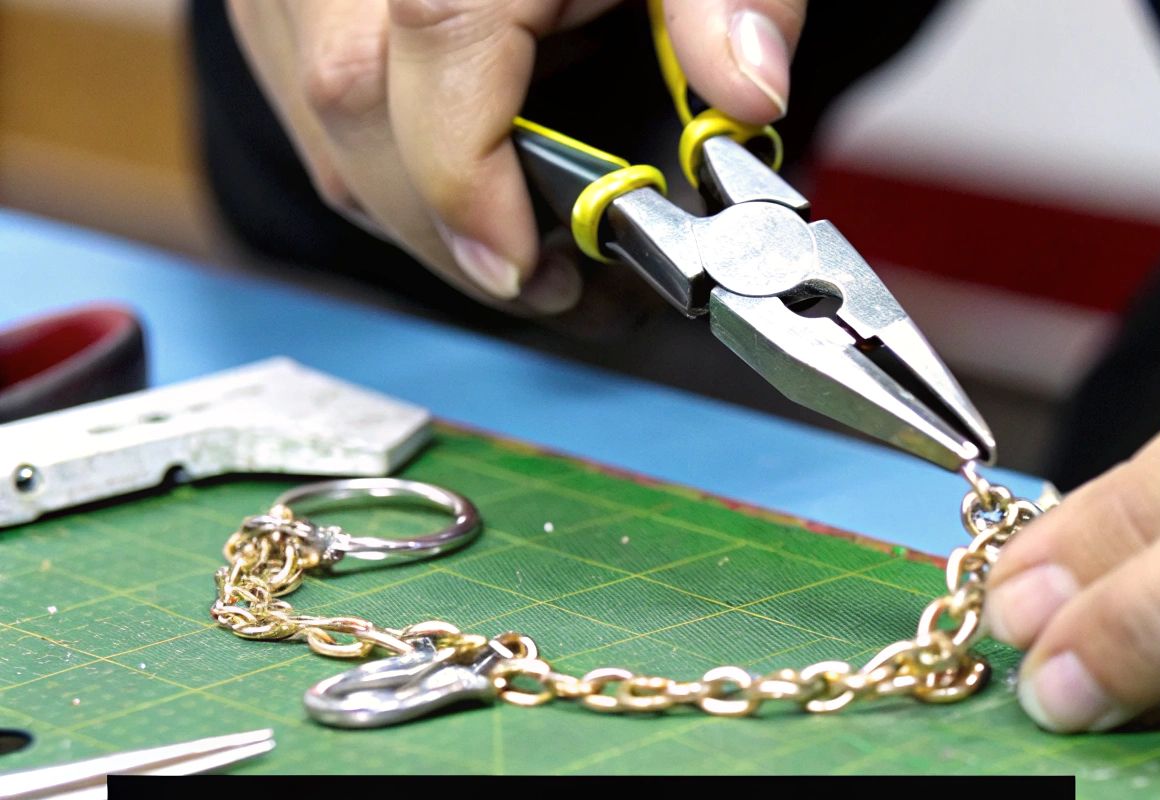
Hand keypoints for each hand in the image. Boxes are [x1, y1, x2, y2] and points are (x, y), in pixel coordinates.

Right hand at [227, 0, 803, 311]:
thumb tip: (748, 90)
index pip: (429, 52)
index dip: (467, 189)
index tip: (525, 270)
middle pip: (353, 112)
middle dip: (449, 228)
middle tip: (551, 283)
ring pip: (322, 123)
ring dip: (415, 206)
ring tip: (520, 243)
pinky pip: (307, 101)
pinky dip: (386, 163)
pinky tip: (468, 179)